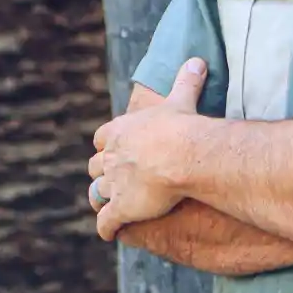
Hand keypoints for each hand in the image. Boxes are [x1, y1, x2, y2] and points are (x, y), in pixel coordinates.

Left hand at [88, 57, 207, 241]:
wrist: (182, 155)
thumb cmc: (180, 126)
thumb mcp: (182, 99)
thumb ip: (187, 81)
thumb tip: (198, 60)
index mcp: (120, 130)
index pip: (101, 138)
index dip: (106, 144)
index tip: (113, 148)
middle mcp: (110, 156)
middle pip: (95, 166)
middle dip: (101, 172)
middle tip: (113, 178)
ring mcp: (113, 183)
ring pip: (97, 194)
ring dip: (102, 199)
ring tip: (109, 205)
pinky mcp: (120, 208)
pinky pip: (106, 223)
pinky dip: (107, 228)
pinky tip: (112, 233)